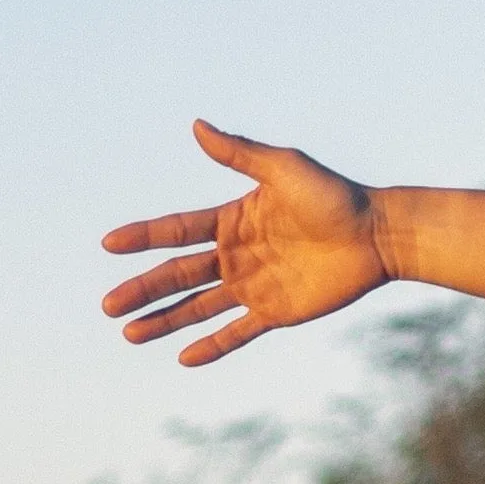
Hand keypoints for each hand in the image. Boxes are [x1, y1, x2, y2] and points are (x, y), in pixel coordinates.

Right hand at [99, 121, 390, 364]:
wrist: (377, 235)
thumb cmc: (334, 196)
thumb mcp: (284, 168)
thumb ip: (240, 153)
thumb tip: (197, 126)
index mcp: (230, 220)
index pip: (176, 230)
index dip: (143, 237)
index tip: (109, 244)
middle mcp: (235, 255)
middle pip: (178, 275)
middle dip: (143, 290)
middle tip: (107, 306)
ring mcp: (254, 285)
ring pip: (199, 308)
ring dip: (165, 320)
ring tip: (130, 333)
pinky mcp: (277, 312)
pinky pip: (238, 332)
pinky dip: (213, 345)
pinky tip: (185, 357)